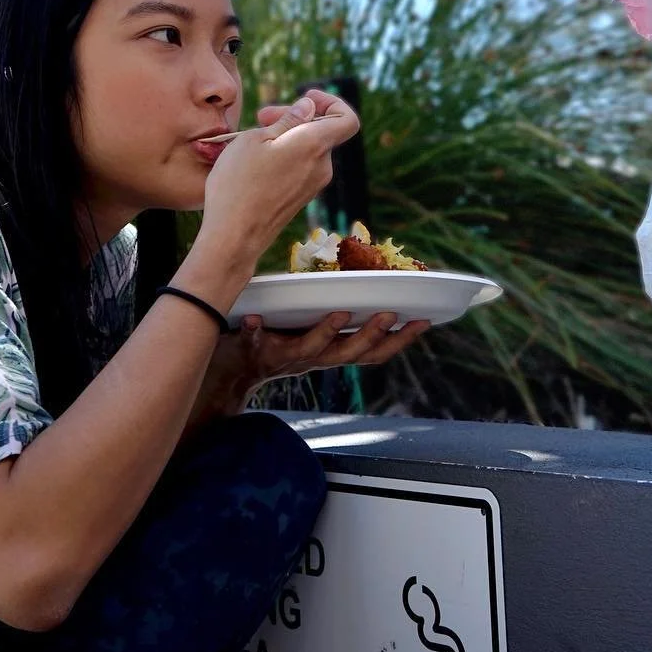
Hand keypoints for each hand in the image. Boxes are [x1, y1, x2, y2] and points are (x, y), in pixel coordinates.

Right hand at [180, 90, 359, 291]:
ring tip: (252, 140)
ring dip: (286, 137)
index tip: (305, 97)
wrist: (233, 236)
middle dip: (295, 117)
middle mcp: (321, 167)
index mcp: (313, 146)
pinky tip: (256, 162)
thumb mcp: (254, 139)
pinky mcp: (301, 198)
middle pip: (321, 131)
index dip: (331, 102)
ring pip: (308, 149)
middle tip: (261, 116)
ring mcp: (313, 185)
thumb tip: (309, 108)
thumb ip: (288, 120)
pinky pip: (300, 167)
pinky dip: (285, 157)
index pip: (347, 119)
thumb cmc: (238, 183)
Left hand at [198, 312, 429, 414]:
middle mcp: (311, 359)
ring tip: (339, 315)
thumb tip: (357, 276)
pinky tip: (253, 321)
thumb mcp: (306, 331)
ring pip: (310, 350)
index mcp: (328, 352)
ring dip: (326, 334)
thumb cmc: (271, 344)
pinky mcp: (252, 353)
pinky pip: (253, 343)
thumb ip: (329, 313)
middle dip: (373, 335)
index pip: (371, 351)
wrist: (226, 376)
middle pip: (349, 354)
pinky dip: (255, 333)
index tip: (425, 322)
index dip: (399, 340)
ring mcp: (283, 357)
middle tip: (393, 314)